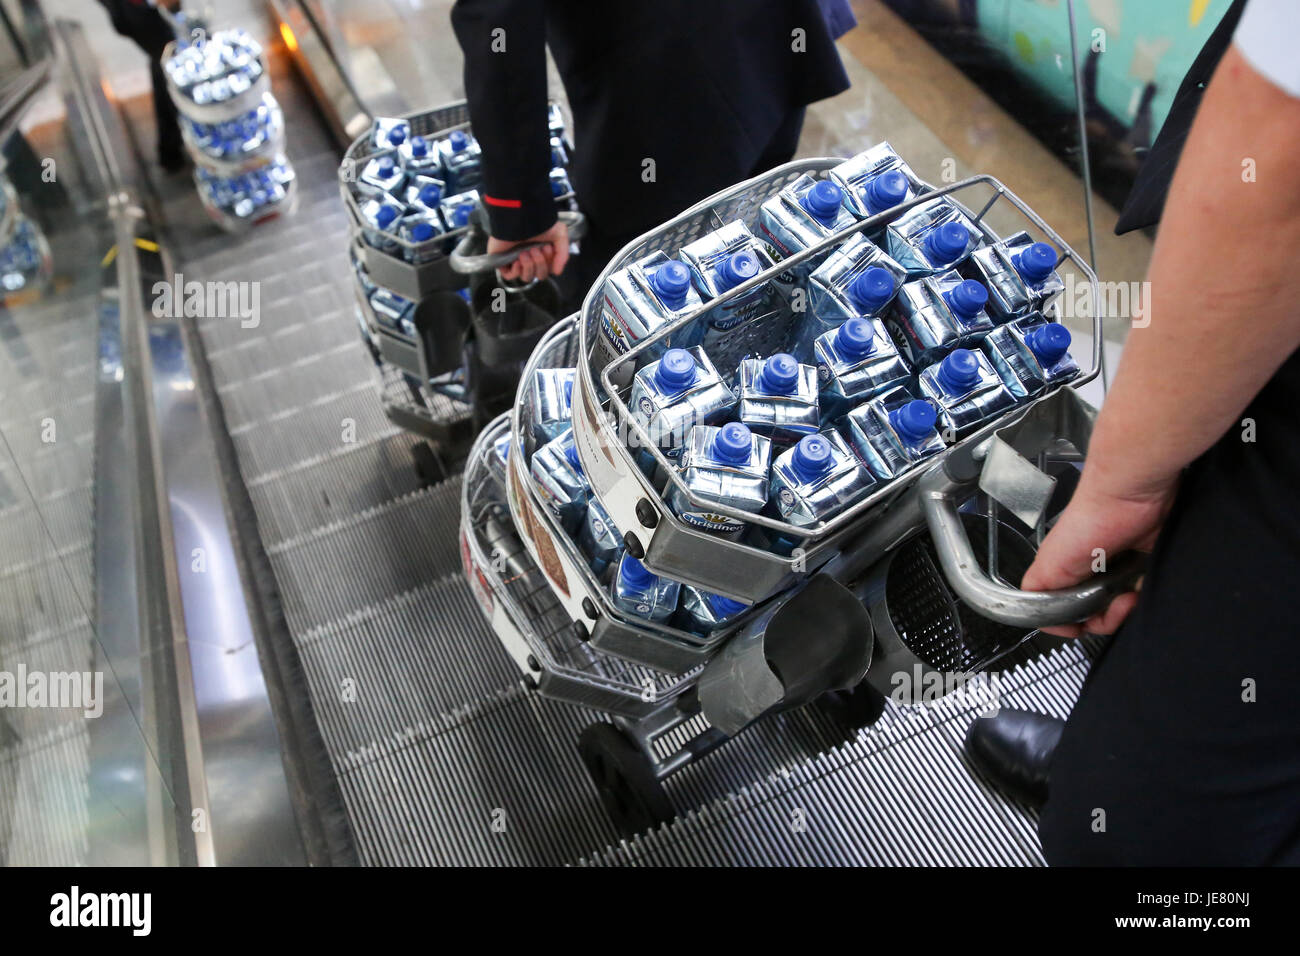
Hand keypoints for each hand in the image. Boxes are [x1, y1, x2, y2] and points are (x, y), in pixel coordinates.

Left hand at [488, 220, 569, 282]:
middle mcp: (529, 257)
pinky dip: (516, 271)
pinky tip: (518, 260)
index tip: (547, 248)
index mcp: (541, 252)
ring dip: (529, 266)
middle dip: (540, 264)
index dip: (550, 263)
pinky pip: (509, 276)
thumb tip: (557, 271)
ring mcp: (516, 259)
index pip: (548, 269)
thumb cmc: (538, 222)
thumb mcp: (560, 235)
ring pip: (526, 277)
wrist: (519, 217)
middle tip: (536, 249)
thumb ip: (563, 255)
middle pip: (539, 275)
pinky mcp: (503, 261)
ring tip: (525, 252)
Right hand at [1020, 477, 1177, 637]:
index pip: (1067, 614)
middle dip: (1107, 617)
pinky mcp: (1146, 564)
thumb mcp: (1049, 564)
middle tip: (1114, 603)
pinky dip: (1147, 594)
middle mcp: (1091, 574)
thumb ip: (1038, 594)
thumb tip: (1046, 622)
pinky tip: (1143, 585)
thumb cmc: (1088, 520)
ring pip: (1123, 607)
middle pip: (1098, 615)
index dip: (1075, 624)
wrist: (1129, 497)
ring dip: (1128, 607)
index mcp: (1065, 575)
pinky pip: (1148, 591)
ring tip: (1131, 593)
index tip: (1084, 624)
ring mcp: (1119, 570)